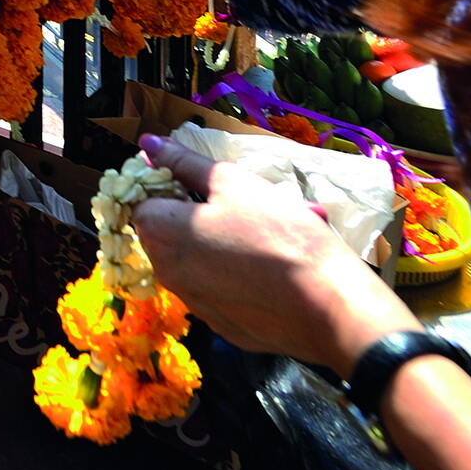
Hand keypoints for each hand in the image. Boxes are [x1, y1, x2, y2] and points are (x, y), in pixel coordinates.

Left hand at [132, 134, 415, 374]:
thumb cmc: (277, 232)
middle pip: (173, 231)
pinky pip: (223, 290)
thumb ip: (184, 162)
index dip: (170, 186)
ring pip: (202, 260)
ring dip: (228, 241)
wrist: (328, 304)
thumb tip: (147, 143)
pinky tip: (276, 268)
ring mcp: (195, 305)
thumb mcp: (231, 182)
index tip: (207, 183)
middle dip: (205, 212)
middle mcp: (167, 274)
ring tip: (277, 230)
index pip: (142, 200)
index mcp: (160, 234)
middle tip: (251, 204)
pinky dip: (240, 276)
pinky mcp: (224, 326)